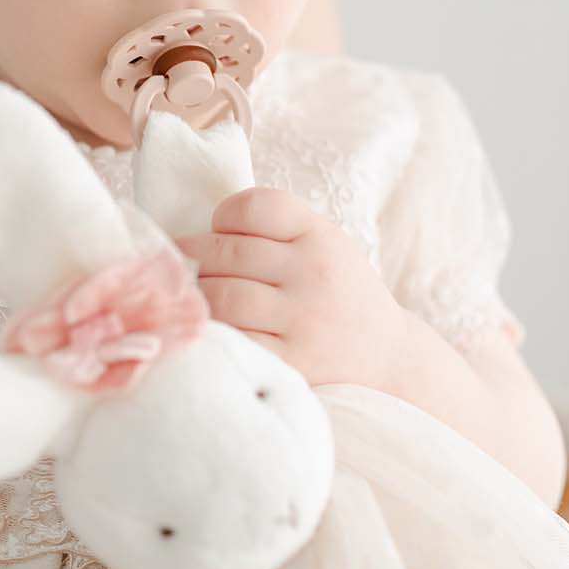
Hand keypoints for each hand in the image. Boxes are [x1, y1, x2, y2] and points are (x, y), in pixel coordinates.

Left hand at [177, 187, 405, 389]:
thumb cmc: (341, 294)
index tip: (219, 231)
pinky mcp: (293, 362)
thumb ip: (279, 231)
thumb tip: (202, 230)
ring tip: (190, 296)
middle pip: (228, 252)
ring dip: (196, 295)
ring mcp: (303, 319)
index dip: (225, 215)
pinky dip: (213, 332)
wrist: (388, 358)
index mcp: (321, 236)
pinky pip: (235, 340)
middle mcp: (314, 273)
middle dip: (193, 255)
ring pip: (223, 296)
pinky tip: (209, 328)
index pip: (256, 207)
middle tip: (180, 264)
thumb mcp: (326, 246)